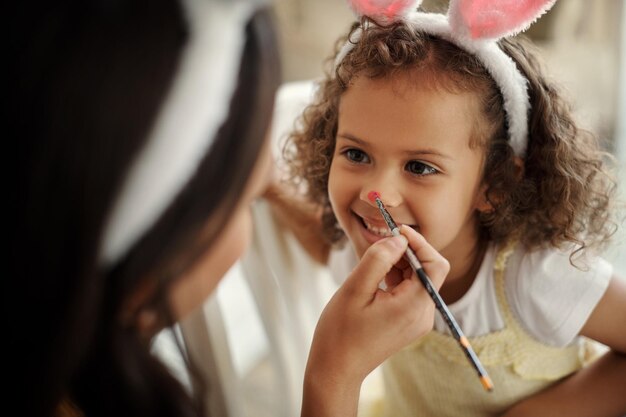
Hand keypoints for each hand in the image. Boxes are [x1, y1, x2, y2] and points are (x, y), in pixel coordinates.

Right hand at [302, 226, 448, 416]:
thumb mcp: (355, 289)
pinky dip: (395, 279)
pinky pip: (410, 292)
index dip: (419, 243)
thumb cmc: (340, 332)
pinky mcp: (409, 323)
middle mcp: (423, 315)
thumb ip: (378, 259)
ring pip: (417, 280)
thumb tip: (398, 238)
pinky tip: (373, 281)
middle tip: (377, 244)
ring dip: (398, 265)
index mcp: (414, 306)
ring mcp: (418, 321)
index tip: (396, 230)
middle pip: (427, 271)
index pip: (435, 264)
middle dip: (405, 252)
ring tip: (370, 267)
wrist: (336, 369)